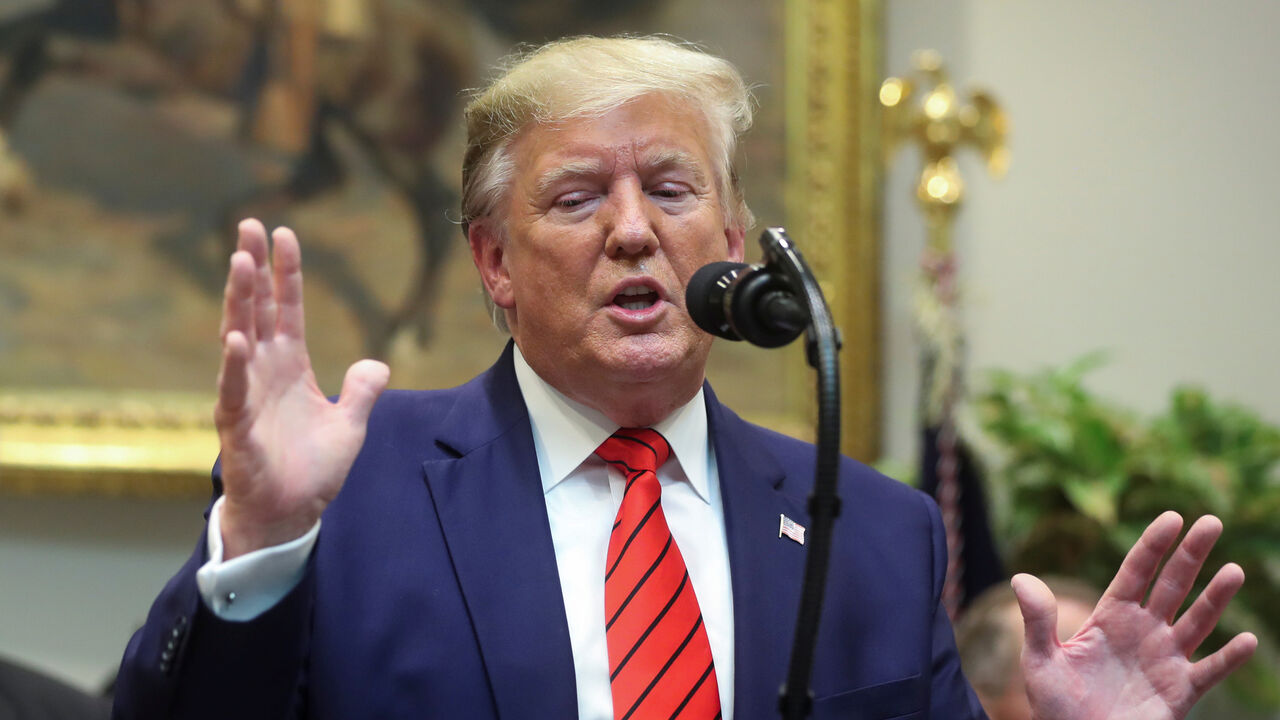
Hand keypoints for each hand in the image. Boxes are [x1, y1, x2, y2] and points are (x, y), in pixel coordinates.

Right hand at [214, 219, 388, 558]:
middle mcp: (264, 372)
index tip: (284, 234)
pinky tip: (237, 338)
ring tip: (238, 262)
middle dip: (252, 268)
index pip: (287, 309)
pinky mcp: (237, 426)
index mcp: (290, 367)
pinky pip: (233, 390)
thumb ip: (362, 392)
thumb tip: (376, 363)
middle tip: (247, 225)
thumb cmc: (312, 471)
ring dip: (239, 301)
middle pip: (257, 309)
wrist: (290, 515)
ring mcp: (247, 395)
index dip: (285, 273)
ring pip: (239, 337)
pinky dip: (234, 365)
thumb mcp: (351, 426)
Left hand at [1013, 512, 1256, 719]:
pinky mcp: (1180, 692)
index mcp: (1110, 617)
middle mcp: (1143, 631)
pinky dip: (1229, 657)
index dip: (1153, 545)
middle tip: (1211, 521)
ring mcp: (1165, 659)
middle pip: (1171, 585)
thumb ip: (1036, 620)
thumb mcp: (1040, 660)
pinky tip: (1247, 639)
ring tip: (1234, 570)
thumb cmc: (1056, 705)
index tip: (1172, 517)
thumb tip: (1020, 577)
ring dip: (1216, 597)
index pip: (1136, 572)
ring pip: (1197, 621)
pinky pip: (1210, 671)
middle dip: (1191, 554)